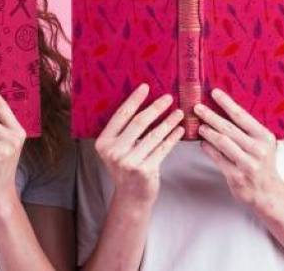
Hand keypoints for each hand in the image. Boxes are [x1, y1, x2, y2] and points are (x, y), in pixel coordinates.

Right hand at [94, 83, 184, 205]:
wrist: (131, 197)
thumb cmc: (126, 167)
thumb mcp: (117, 149)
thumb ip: (124, 131)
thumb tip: (145, 103)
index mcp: (103, 142)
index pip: (121, 116)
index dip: (134, 100)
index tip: (146, 87)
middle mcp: (114, 152)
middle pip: (138, 123)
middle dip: (155, 108)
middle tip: (168, 97)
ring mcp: (129, 162)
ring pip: (153, 135)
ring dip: (168, 122)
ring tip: (179, 112)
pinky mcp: (144, 170)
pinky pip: (162, 149)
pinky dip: (172, 138)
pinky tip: (179, 129)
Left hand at [195, 88, 283, 214]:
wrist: (268, 192)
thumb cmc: (262, 164)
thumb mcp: (262, 143)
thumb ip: (246, 130)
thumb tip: (223, 110)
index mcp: (264, 137)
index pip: (242, 116)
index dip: (226, 103)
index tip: (214, 93)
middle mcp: (257, 149)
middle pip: (228, 128)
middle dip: (210, 116)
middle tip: (197, 108)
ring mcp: (247, 163)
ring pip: (222, 142)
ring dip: (208, 132)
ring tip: (199, 126)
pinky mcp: (236, 176)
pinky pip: (218, 158)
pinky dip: (208, 149)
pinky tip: (203, 143)